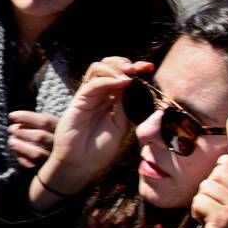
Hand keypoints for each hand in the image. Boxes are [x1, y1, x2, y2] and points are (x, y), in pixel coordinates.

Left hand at [6, 110, 58, 169]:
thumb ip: (43, 125)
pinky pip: (33, 166)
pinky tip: (16, 153)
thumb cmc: (59, 142)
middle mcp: (61, 146)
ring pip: (36, 153)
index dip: (26, 117)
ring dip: (20, 146)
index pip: (45, 121)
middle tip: (10, 129)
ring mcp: (55, 160)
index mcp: (64, 132)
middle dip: (22, 132)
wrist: (69, 165)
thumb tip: (18, 119)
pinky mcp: (48, 171)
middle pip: (40, 137)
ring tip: (11, 141)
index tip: (12, 115)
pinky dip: (22, 159)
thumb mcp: (58, 129)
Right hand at [35, 57, 143, 195]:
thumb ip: (126, 106)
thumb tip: (136, 85)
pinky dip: (108, 79)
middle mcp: (100, 94)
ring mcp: (89, 96)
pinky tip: (121, 83)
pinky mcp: (78, 101)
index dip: (136, 68)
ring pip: (98, 68)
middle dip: (125, 62)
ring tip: (128, 75)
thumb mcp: (122, 126)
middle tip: (138, 68)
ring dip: (115, 67)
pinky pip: (92, 83)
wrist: (81, 164)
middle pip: (109, 66)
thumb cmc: (100, 149)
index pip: (123, 76)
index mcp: (113, 100)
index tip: (149, 68)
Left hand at [191, 114, 227, 227]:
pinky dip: (197, 212)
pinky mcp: (226, 216)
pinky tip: (207, 227)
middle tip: (215, 211)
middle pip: (219, 169)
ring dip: (201, 202)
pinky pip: (200, 199)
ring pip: (207, 184)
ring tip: (212, 221)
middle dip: (209, 187)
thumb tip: (224, 159)